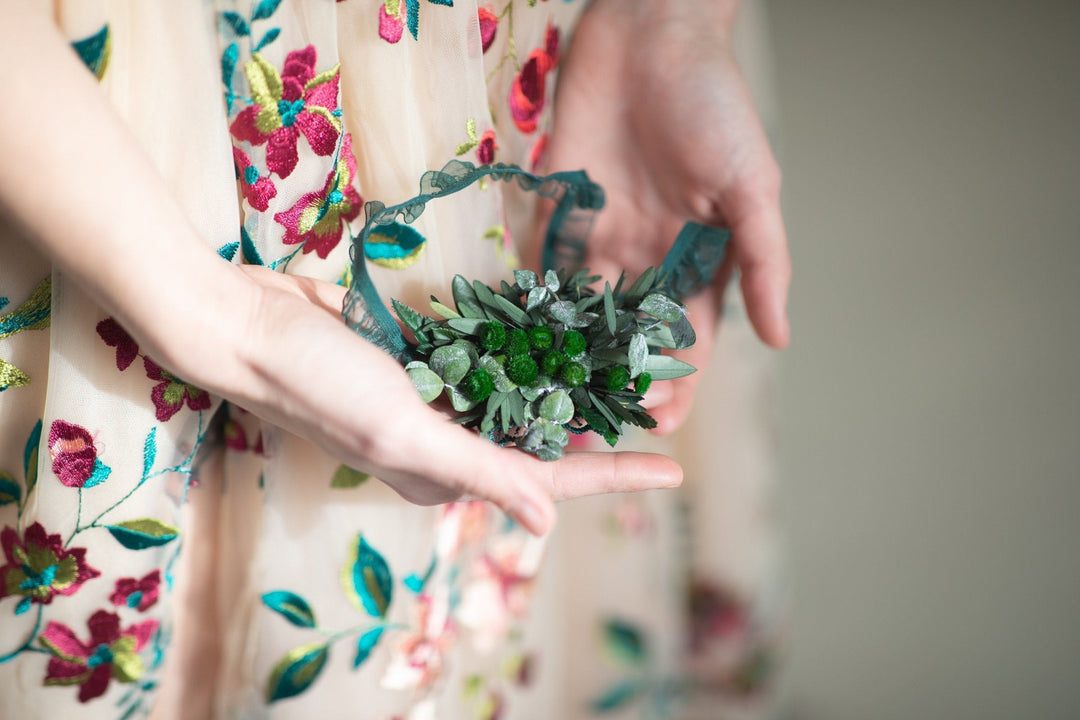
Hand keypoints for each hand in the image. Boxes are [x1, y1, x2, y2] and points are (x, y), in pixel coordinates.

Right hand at [0, 9, 680, 537]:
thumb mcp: (403, 430)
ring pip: (517, 403)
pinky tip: (555, 342)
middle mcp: (445, 442)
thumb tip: (551, 520)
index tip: (675, 467)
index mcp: (445, 471)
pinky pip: (484, 363)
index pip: (549, 481)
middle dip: (602, 435)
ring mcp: (432, 399)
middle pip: (542, 445)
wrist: (248, 325)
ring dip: (568, 393)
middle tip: (662, 410)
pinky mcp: (419, 360)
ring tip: (625, 379)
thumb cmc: (320, 381)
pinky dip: (522, 357)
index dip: (615, 475)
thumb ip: (480, 470)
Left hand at [544, 0, 790, 431]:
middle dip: (611, 386)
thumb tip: (780, 339)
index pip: (688, 343)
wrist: (651, 35)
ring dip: (566, 362)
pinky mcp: (558, 214)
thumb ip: (764, 261)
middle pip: (627, 343)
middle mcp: (647, 263)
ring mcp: (599, 241)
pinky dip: (528, 308)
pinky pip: (540, 270)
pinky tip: (512, 345)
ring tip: (545, 403)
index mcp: (698, 264)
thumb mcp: (752, 186)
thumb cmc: (714, 105)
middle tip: (587, 427)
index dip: (674, 384)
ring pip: (580, 318)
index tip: (654, 421)